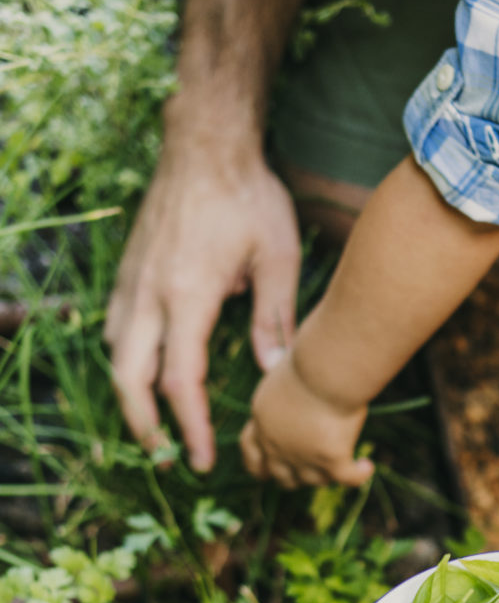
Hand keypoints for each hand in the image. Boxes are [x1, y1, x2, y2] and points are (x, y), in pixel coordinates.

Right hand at [105, 110, 301, 469]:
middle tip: (168, 458)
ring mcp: (132, 281)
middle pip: (129, 379)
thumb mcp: (278, 257)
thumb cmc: (247, 196)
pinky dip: (126, 361)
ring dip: (131, 395)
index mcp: (187, 295)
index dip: (190, 428)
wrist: (204, 143)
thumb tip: (274, 371)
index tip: (205, 459)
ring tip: (157, 426)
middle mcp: (149, 293)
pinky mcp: (128, 271)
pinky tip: (147, 374)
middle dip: (144, 426)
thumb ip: (275, 318)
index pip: (180, 381)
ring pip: (115, 355)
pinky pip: (116, 329)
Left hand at [240, 342, 373, 487]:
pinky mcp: (330, 460)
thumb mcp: (286, 376)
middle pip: (282, 477)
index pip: (250, 451)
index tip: (266, 474)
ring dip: (329, 475)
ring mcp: (302, 456)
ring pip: (315, 481)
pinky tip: (367, 467)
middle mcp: (276, 444)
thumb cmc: (310, 360)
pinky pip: (347, 479)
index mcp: (262, 418)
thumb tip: (297, 389)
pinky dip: (358, 474)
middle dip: (296, 478)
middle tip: (315, 471)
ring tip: (348, 462)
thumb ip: (286, 394)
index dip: (258, 467)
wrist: (326, 368)